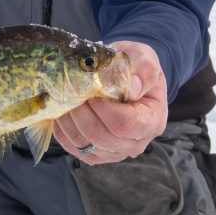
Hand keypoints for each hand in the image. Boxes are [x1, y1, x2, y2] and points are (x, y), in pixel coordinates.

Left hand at [53, 41, 167, 163]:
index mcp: (153, 121)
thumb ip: (142, 70)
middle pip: (101, 136)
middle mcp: (136, 143)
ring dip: (69, 119)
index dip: (103, 108)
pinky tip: (64, 110)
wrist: (125, 78)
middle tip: (72, 91)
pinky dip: (62, 129)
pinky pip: (72, 147)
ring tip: (66, 98)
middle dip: (81, 112)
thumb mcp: (144, 59)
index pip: (125, 124)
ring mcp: (114, 152)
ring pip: (83, 143)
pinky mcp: (95, 155)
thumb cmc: (135, 68)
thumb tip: (130, 87)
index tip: (93, 90)